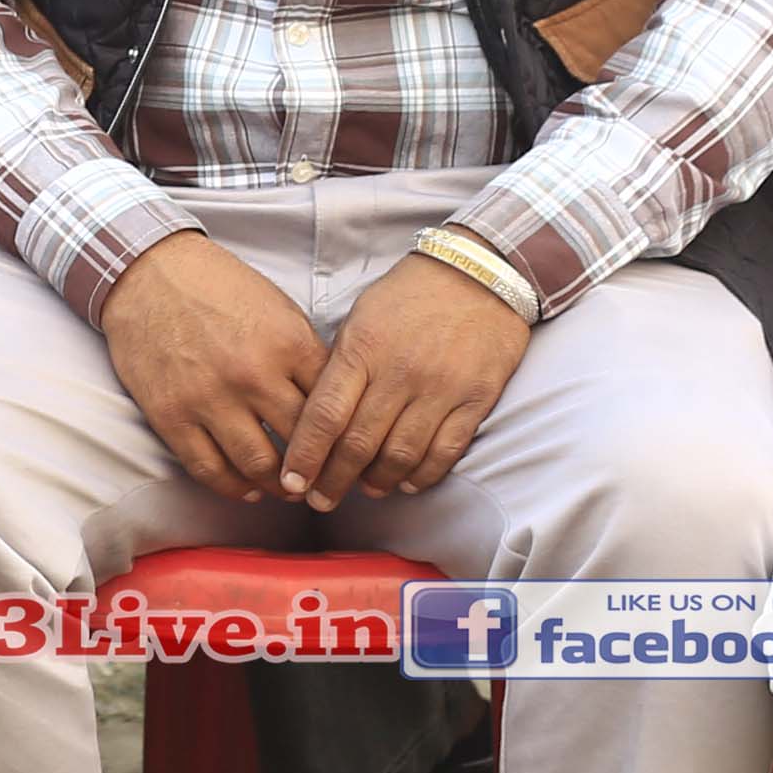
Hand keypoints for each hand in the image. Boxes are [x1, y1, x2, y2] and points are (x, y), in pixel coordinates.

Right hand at [97, 229, 328, 501]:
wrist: (150, 274)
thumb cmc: (219, 288)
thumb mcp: (279, 309)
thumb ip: (306, 356)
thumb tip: (332, 403)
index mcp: (289, 344)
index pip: (332, 407)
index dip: (344, 437)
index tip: (348, 454)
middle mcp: (253, 375)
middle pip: (301, 442)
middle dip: (318, 469)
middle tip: (323, 481)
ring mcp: (210, 399)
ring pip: (258, 465)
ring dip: (278, 486)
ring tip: (288, 490)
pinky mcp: (172, 416)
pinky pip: (208, 468)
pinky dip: (233, 487)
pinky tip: (247, 488)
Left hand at [278, 253, 534, 506]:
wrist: (481, 272)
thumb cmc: (410, 295)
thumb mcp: (361, 317)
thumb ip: (340, 365)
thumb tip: (316, 416)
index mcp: (363, 349)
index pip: (325, 415)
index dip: (305, 456)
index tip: (291, 482)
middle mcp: (399, 372)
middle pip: (358, 443)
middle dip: (333, 480)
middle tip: (320, 500)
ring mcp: (440, 388)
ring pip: (401, 454)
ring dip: (377, 482)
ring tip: (364, 490)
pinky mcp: (475, 398)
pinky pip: (445, 451)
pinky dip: (423, 474)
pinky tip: (407, 482)